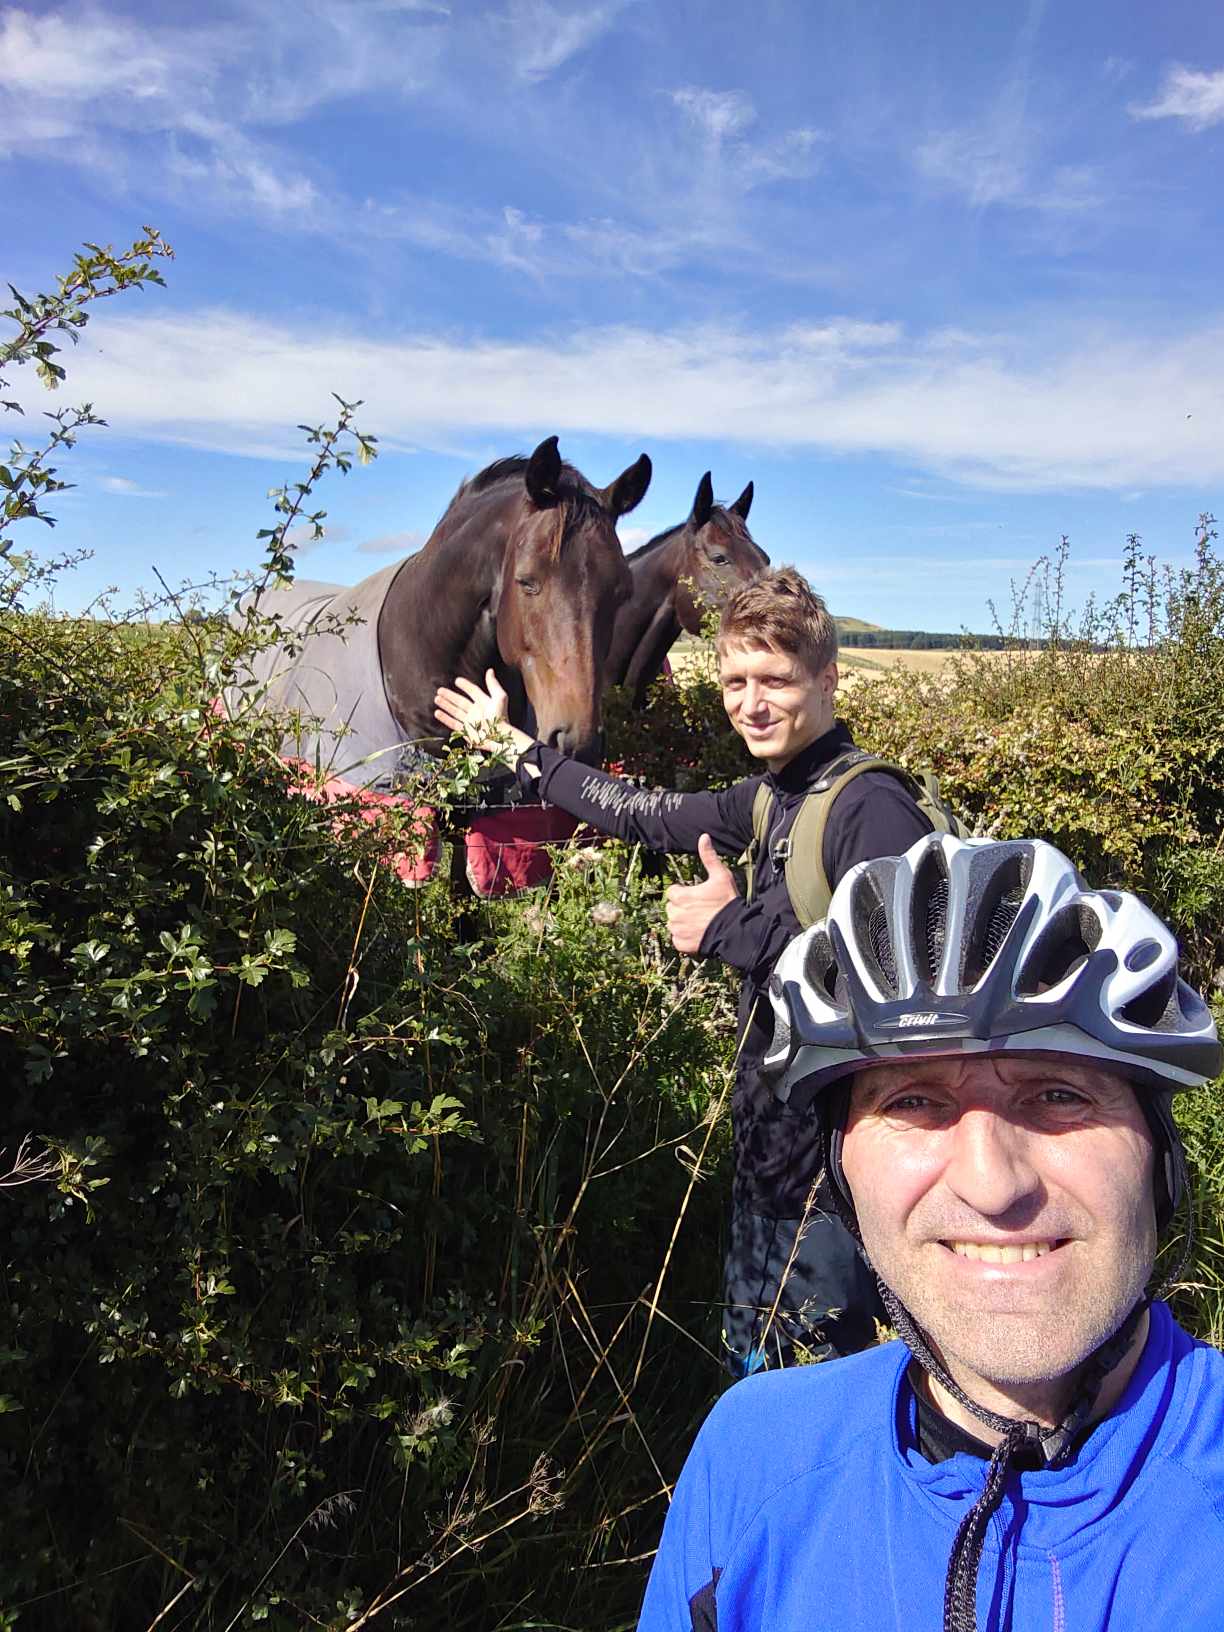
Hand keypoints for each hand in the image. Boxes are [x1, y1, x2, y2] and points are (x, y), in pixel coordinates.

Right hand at [434, 670, 532, 756]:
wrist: (498, 737)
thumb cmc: (501, 717)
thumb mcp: (499, 697)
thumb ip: (493, 684)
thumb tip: (490, 671)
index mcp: (484, 703)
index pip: (473, 691)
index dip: (465, 686)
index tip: (457, 680)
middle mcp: (476, 712)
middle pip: (461, 701)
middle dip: (450, 696)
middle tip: (440, 690)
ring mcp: (470, 721)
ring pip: (455, 711)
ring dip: (445, 705)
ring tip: (436, 698)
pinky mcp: (466, 731)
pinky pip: (453, 724)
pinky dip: (444, 718)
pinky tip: (437, 713)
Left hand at [665, 833, 739, 954]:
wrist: (735, 930)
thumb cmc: (727, 902)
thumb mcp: (720, 876)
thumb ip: (708, 857)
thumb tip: (703, 837)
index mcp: (681, 896)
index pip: (672, 892)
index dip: (683, 893)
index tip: (695, 896)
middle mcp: (675, 913)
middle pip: (671, 908)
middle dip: (681, 907)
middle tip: (699, 909)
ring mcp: (677, 930)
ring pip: (673, 923)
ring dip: (682, 922)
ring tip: (699, 921)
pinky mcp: (681, 944)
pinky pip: (677, 938)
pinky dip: (684, 937)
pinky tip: (698, 933)